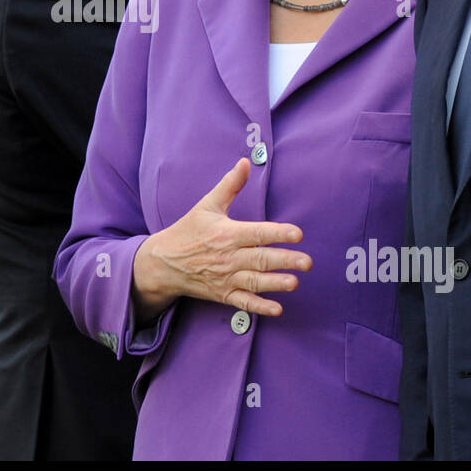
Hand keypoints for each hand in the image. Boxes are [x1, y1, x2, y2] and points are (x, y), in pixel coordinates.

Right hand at [131, 158, 311, 321]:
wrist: (163, 262)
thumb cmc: (189, 231)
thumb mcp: (207, 204)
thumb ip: (230, 185)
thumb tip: (245, 161)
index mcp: (227, 233)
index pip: (257, 233)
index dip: (277, 233)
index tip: (297, 234)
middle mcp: (228, 257)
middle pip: (260, 259)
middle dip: (285, 261)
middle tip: (307, 262)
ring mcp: (226, 277)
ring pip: (255, 281)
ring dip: (275, 283)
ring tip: (295, 283)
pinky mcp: (223, 294)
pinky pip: (243, 302)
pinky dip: (259, 307)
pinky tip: (277, 309)